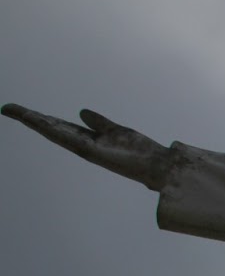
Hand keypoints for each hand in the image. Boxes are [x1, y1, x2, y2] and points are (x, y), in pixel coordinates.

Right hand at [2, 104, 175, 190]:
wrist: (159, 167)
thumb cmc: (141, 152)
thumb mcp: (116, 130)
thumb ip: (99, 123)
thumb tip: (82, 112)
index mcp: (89, 139)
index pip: (60, 126)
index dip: (40, 118)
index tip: (21, 110)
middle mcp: (84, 146)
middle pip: (52, 129)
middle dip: (30, 119)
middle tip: (8, 108)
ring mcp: (86, 150)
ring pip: (54, 132)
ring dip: (34, 121)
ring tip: (14, 110)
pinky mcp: (91, 152)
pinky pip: (67, 138)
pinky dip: (51, 128)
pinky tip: (36, 120)